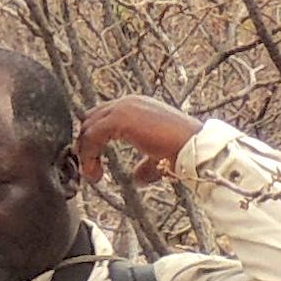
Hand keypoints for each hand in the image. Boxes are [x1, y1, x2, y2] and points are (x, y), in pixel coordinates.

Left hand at [76, 96, 201, 183]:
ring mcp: (125, 108)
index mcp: (137, 107)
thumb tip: (137, 178)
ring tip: (93, 175)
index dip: (93, 140)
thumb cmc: (182, 152)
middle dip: (86, 146)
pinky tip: (95, 172)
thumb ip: (144, 164)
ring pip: (89, 127)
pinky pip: (92, 135)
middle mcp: (129, 103)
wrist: (195, 148)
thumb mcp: (157, 157)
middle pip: (91, 120)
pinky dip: (88, 154)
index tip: (93, 163)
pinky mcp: (121, 119)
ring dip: (85, 153)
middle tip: (89, 170)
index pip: (102, 118)